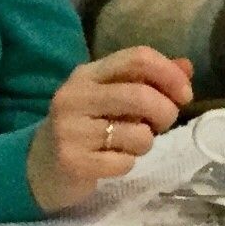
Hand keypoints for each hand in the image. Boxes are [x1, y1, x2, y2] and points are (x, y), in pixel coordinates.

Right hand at [26, 47, 193, 215]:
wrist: (38, 167)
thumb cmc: (86, 127)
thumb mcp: (113, 97)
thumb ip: (149, 81)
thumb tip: (187, 67)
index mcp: (87, 74)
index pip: (137, 57)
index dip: (169, 74)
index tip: (185, 94)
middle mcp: (74, 97)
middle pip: (140, 95)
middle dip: (166, 112)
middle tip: (163, 124)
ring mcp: (69, 130)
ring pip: (138, 134)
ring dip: (146, 142)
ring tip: (129, 144)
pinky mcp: (72, 162)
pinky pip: (125, 162)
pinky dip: (128, 164)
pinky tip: (110, 161)